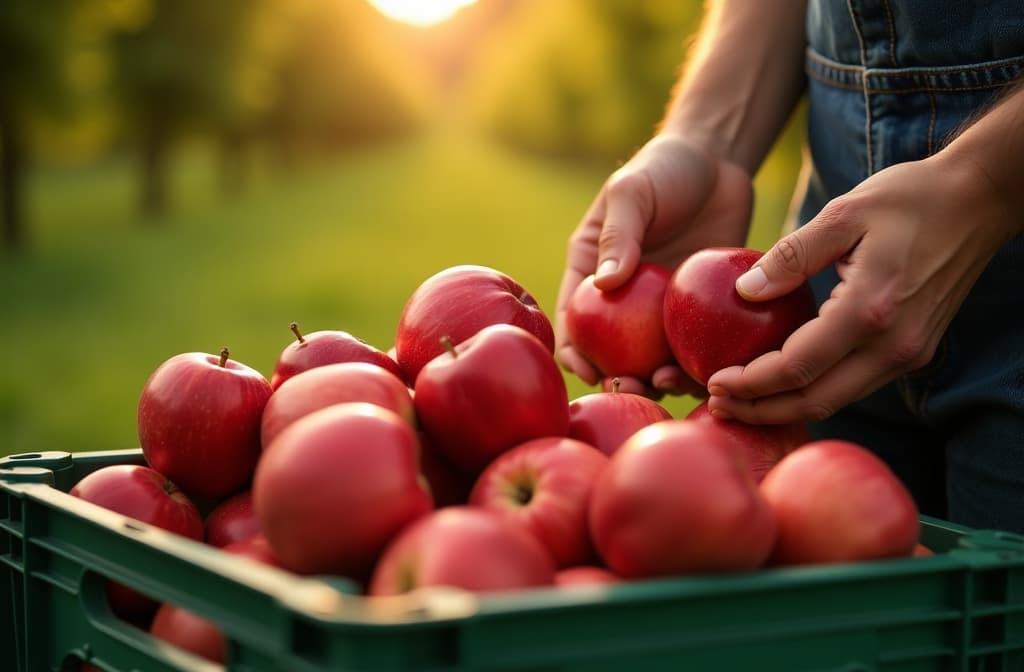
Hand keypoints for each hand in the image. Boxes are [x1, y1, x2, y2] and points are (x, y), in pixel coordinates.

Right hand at [555, 133, 752, 395]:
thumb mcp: (632, 193)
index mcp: (592, 274)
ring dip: (662, 380)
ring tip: (674, 382)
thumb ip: (619, 235)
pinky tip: (715, 369)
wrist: (718, 161)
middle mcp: (623, 300)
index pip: (573, 323)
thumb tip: (606, 285)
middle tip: (636, 387)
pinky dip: (704, 363)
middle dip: (620, 379)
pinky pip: (698, 346)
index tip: (591, 373)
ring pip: (656, 359)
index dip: (575, 354)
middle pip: (613, 353)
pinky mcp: (699, 310)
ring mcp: (661, 310)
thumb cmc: (663, 169)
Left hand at [706, 154, 1019, 423]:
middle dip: (761, 410)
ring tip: (740, 401)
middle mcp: (893, 345)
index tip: (714, 383)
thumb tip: (744, 292)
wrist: (979, 201)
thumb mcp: (843, 212)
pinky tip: (781, 382)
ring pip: (836, 401)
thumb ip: (791, 255)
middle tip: (716, 405)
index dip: (751, 383)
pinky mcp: (913, 352)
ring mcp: (908, 354)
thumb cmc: (910, 198)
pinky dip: (812, 392)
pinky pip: (853, 385)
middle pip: (815, 402)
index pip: (798, 367)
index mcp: (870, 310)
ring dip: (785, 408)